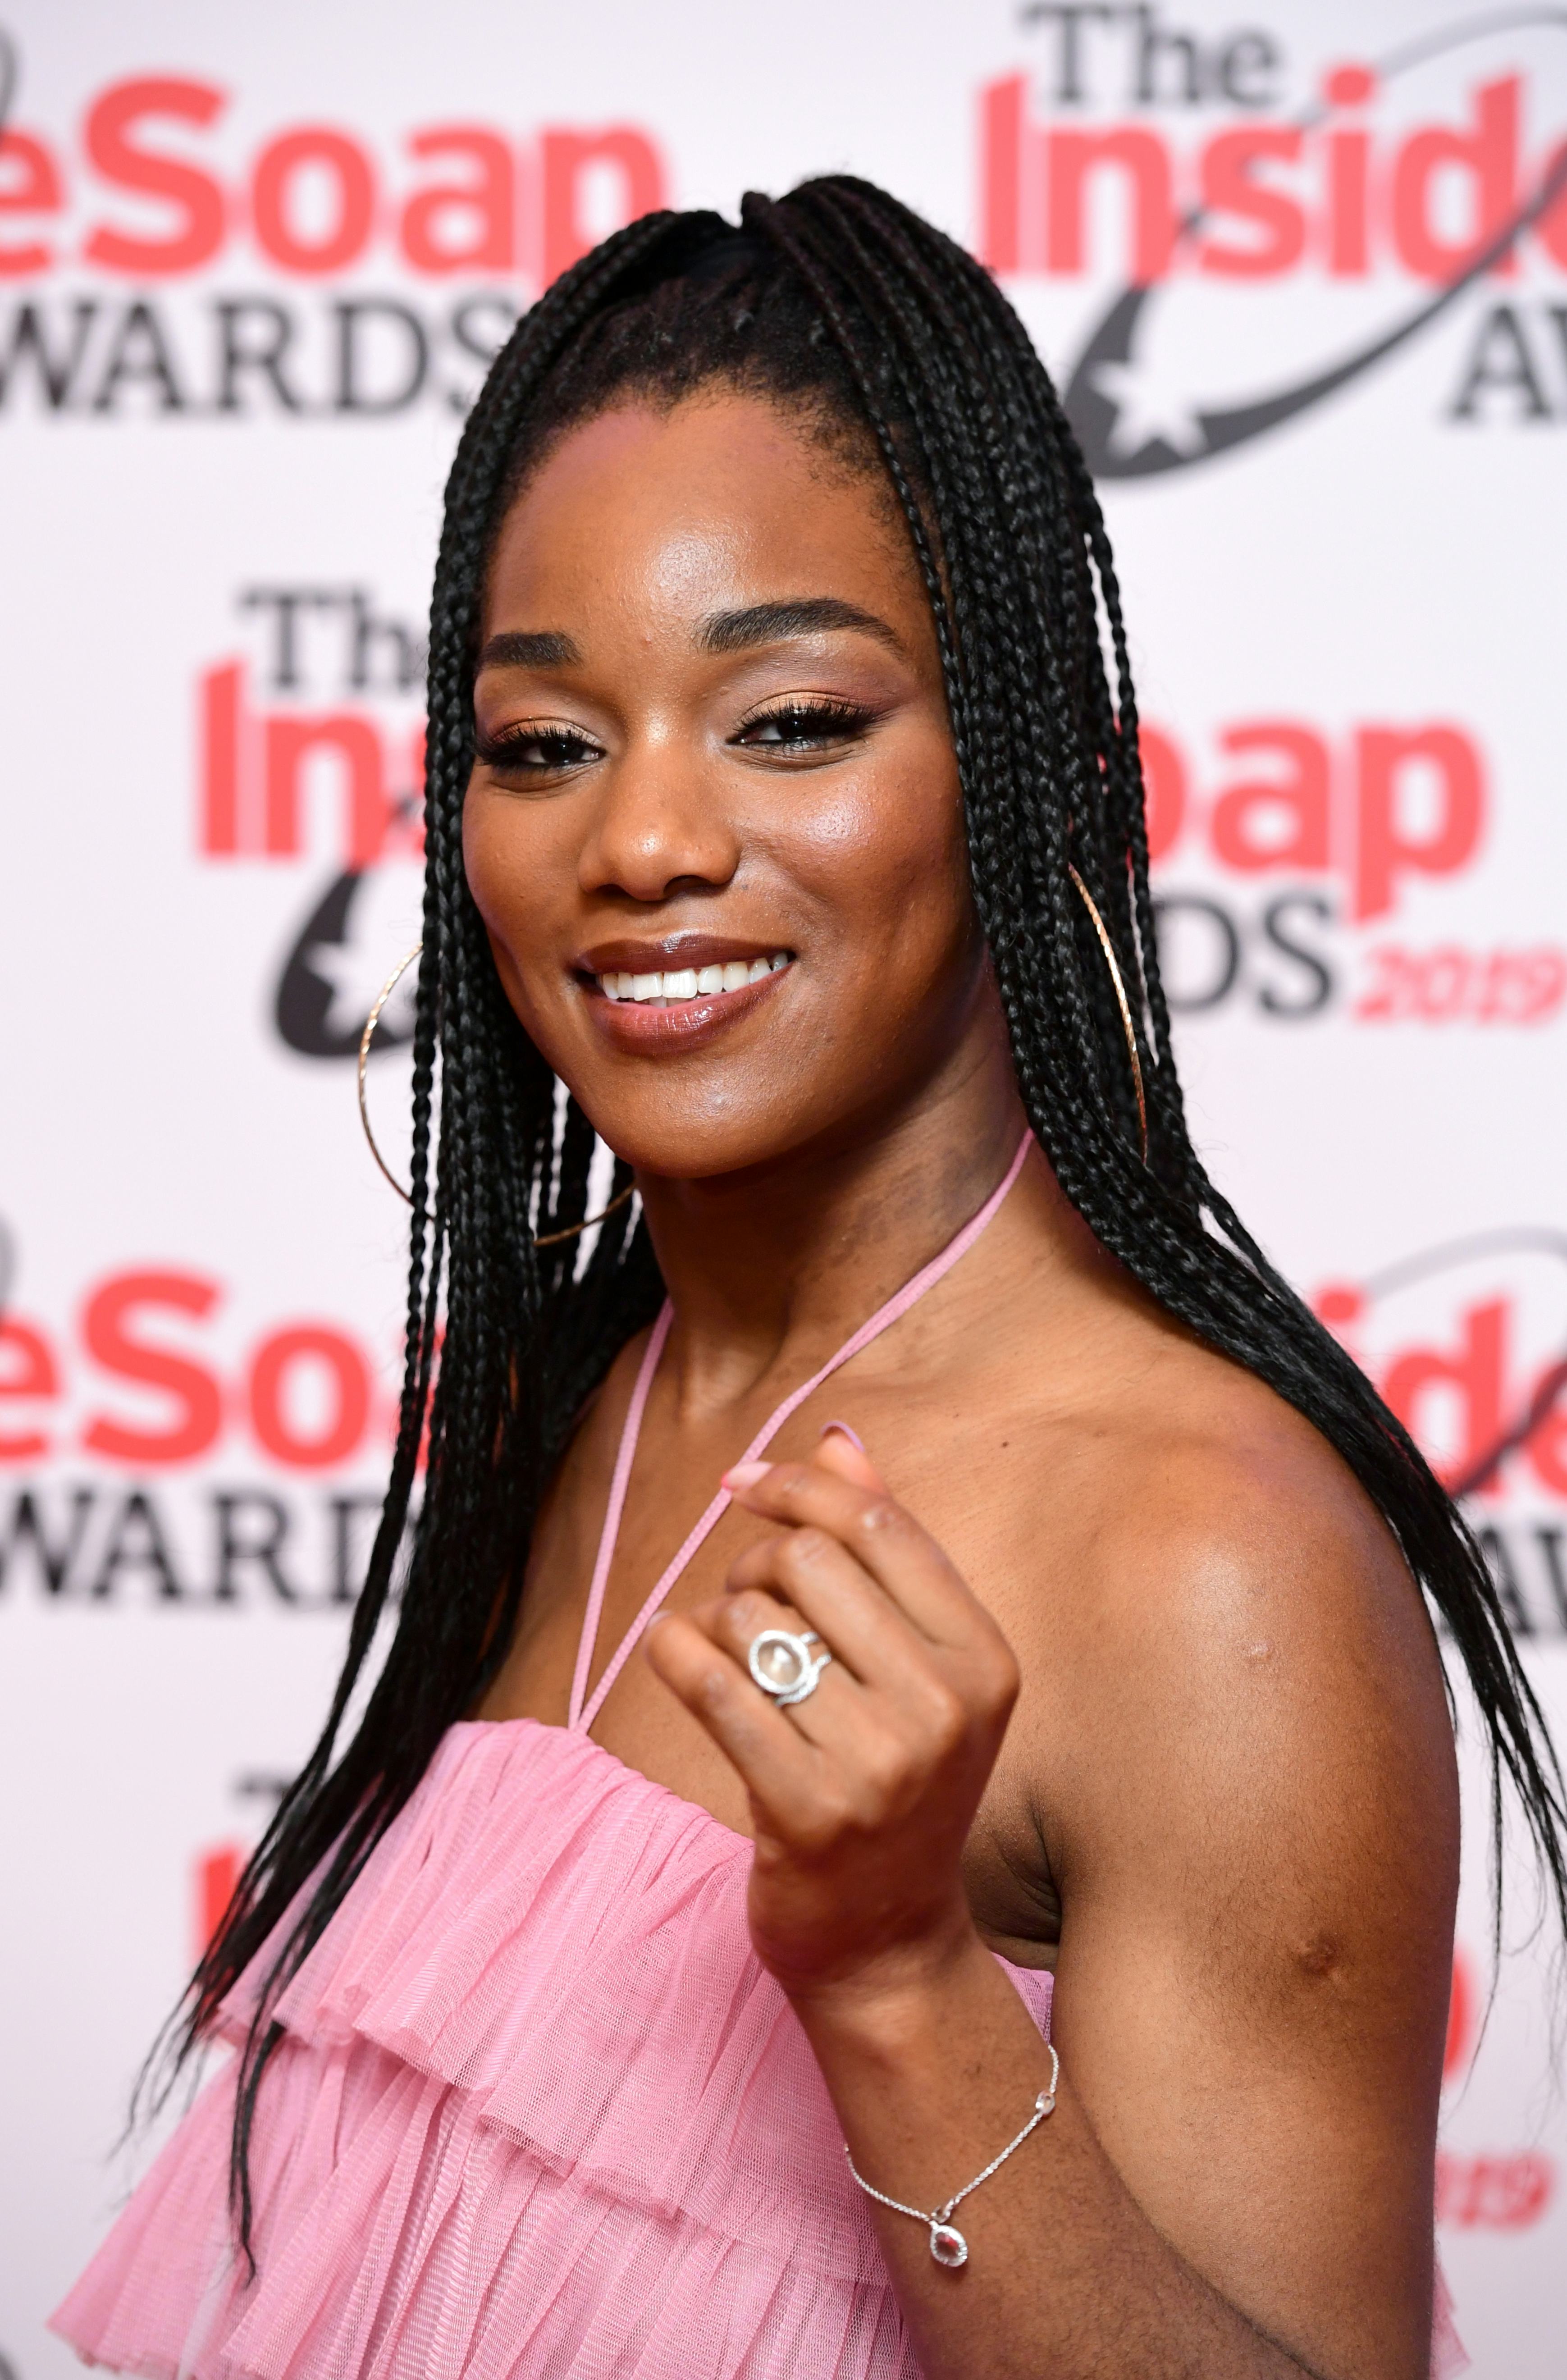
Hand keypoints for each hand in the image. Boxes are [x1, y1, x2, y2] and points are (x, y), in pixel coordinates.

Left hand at [643, 1429, 1020, 2008]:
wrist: (885, 1940)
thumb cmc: (892, 1783)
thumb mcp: (916, 1668)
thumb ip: (884, 1551)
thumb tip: (838, 1440)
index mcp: (982, 1659)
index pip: (876, 1523)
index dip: (796, 1485)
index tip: (740, 1484)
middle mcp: (945, 1708)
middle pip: (806, 1561)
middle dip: (753, 1566)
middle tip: (745, 1609)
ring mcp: (881, 1765)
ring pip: (751, 1620)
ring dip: (715, 1625)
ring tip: (730, 1666)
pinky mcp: (808, 1812)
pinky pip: (711, 1687)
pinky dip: (675, 1656)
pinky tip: (676, 1661)